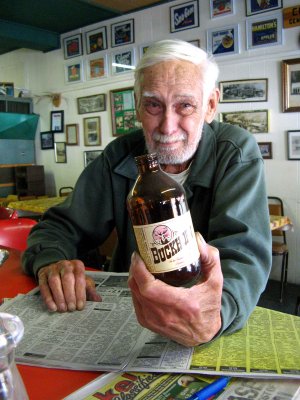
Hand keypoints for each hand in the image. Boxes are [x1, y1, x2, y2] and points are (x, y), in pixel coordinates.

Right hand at [38, 260, 101, 312]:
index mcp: (77, 265)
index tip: (80, 306)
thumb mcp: (83, 281)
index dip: (80, 293)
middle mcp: (65, 264)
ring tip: (63, 309)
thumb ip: (90, 290)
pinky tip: (53, 307)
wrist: (57, 269)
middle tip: (71, 308)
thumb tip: (98, 300)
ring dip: (59, 297)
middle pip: (67, 278)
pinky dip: (48, 298)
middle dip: (70, 295)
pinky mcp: (42, 275)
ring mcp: (52, 269)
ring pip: (54, 282)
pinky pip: (44, 286)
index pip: (80, 278)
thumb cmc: (73, 278)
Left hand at [128, 232, 222, 346]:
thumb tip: (197, 239)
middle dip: (134, 269)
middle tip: (140, 256)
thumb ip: (210, 258)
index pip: (149, 288)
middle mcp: (164, 315)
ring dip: (134, 278)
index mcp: (180, 304)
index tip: (139, 256)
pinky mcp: (148, 323)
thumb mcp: (216, 282)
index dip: (139, 270)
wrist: (204, 334)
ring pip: (134, 294)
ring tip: (140, 265)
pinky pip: (135, 302)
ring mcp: (153, 321)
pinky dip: (135, 289)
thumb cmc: (209, 307)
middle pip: (137, 288)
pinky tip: (141, 280)